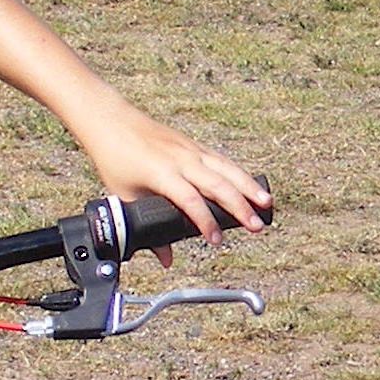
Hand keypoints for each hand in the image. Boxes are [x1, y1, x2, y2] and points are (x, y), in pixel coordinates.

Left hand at [77, 102, 271, 245]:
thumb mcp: (125, 197)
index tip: (215, 241)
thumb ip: (146, 229)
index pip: (190, 200)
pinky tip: (252, 187)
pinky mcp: (194, 145)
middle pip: (217, 184)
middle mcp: (181, 159)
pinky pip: (222, 161)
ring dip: (248, 187)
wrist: (112, 120)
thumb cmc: (115, 158)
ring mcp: (190, 150)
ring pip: (227, 169)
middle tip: (256, 227)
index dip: (205, 222)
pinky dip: (239, 174)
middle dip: (239, 207)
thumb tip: (165, 259)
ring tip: (267, 204)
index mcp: (162, 173)